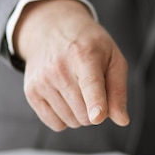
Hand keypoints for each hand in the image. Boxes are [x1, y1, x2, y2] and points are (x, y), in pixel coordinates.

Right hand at [13, 0, 128, 130]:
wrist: (51, 29)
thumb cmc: (89, 47)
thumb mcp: (113, 58)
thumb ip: (118, 90)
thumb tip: (122, 120)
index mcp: (84, 55)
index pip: (91, 84)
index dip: (96, 103)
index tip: (98, 117)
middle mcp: (59, 68)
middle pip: (85, 114)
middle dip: (95, 111)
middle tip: (93, 90)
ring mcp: (42, 81)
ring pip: (72, 121)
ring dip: (80, 114)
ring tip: (77, 90)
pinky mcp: (31, 92)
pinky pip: (56, 124)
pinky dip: (65, 118)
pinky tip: (64, 98)